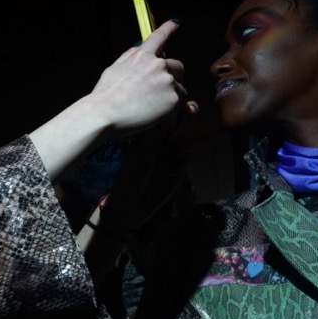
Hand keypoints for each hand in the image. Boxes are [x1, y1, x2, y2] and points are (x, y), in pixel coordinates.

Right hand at [86, 19, 185, 136]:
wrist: (103, 114)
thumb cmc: (104, 96)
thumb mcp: (113, 69)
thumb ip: (129, 58)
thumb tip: (140, 48)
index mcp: (141, 56)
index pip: (158, 37)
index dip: (168, 28)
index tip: (176, 23)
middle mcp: (157, 65)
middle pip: (177, 66)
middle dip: (174, 76)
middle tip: (164, 90)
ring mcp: (166, 81)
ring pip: (179, 88)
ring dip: (171, 96)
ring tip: (153, 108)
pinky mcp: (173, 98)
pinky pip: (179, 105)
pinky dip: (171, 110)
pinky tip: (155, 116)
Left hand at [101, 118, 187, 234]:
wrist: (131, 207)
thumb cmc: (130, 180)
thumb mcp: (141, 158)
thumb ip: (154, 140)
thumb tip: (165, 118)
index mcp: (144, 144)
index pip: (158, 128)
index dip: (166, 120)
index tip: (174, 111)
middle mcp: (157, 150)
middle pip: (172, 135)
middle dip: (180, 129)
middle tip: (186, 123)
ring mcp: (167, 161)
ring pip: (180, 147)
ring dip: (184, 144)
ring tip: (184, 142)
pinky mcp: (176, 174)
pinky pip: (184, 163)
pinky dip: (185, 159)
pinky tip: (186, 157)